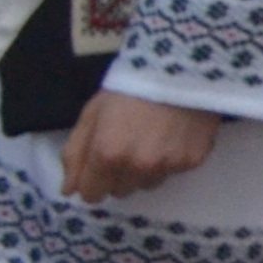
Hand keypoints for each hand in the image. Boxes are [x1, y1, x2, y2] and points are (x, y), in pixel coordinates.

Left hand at [59, 90, 221, 200]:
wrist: (182, 68)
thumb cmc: (129, 88)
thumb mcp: (92, 114)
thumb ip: (75, 154)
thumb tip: (69, 190)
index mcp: (107, 155)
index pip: (91, 194)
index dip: (92, 182)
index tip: (99, 167)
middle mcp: (137, 167)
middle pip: (120, 191)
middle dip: (118, 176)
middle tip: (127, 146)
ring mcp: (167, 166)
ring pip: (148, 184)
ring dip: (145, 170)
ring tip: (152, 139)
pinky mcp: (193, 161)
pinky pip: (174, 171)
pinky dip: (170, 159)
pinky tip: (173, 135)